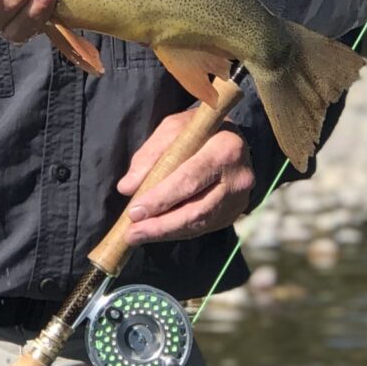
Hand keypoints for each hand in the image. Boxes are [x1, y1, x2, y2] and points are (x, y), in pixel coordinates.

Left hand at [120, 106, 256, 242]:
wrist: (232, 138)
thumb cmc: (198, 132)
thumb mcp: (173, 130)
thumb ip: (150, 156)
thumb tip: (127, 188)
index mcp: (225, 148)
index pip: (190, 178)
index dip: (161, 198)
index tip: (134, 212)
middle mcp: (239, 177)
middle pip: (197, 210)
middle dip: (161, 225)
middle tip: (131, 233)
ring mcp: (239, 199)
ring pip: (200, 224)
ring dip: (166, 233)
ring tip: (138, 236)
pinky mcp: (235, 212)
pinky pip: (203, 228)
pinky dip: (178, 231)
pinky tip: (157, 232)